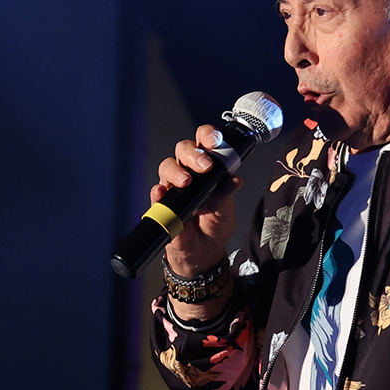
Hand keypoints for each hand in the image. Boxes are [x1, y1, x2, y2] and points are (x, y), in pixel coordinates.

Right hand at [153, 125, 241, 314]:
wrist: (204, 254)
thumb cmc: (215, 227)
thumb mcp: (226, 210)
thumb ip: (226, 193)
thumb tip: (233, 178)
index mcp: (206, 168)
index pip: (204, 143)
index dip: (207, 136)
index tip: (214, 141)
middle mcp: (187, 172)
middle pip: (183, 150)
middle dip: (193, 154)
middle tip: (204, 166)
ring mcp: (173, 188)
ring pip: (167, 167)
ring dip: (176, 171)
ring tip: (186, 182)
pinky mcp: (162, 205)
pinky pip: (156, 194)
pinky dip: (158, 192)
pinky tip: (163, 193)